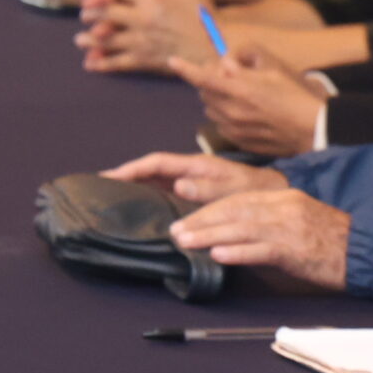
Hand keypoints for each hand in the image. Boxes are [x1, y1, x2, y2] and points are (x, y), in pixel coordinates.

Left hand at [78, 0, 204, 72]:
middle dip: (92, 11)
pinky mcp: (146, 60)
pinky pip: (119, 62)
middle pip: (107, 12)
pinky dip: (103, 64)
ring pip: (107, 39)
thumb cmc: (207, 17)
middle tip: (85, 14)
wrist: (217, 48)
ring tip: (80, 40)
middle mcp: (144, 18)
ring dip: (90, 39)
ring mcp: (142, 40)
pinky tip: (91, 64)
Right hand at [102, 150, 286, 202]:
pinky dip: (150, 196)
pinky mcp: (195, 192)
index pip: (156, 163)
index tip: (108, 176)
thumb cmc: (253, 189)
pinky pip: (167, 192)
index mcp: (196, 165)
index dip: (132, 168)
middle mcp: (190, 171)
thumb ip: (206, 188)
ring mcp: (192, 181)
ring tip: (112, 198)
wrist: (273, 192)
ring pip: (156, 181)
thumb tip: (178, 185)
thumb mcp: (231, 188)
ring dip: (136, 187)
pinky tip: (140, 209)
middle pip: (151, 170)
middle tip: (100, 188)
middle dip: (126, 176)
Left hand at [165, 190, 349, 286]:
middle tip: (177, 231)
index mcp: (286, 199)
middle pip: (235, 210)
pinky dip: (239, 252)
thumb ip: (269, 224)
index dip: (209, 209)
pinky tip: (219, 256)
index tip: (187, 220)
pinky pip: (262, 249)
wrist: (368, 251)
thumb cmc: (333, 242)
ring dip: (210, 235)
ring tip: (185, 242)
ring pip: (243, 227)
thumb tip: (234, 235)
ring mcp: (292, 228)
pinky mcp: (299, 249)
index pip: (239, 200)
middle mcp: (286, 208)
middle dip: (202, 220)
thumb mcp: (299, 223)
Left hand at [171, 46, 325, 156]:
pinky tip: (248, 115)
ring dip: (218, 100)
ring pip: (211, 109)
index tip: (172, 61)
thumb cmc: (296, 95)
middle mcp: (233, 110)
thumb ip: (243, 65)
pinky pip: (222, 125)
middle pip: (204, 92)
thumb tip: (224, 65)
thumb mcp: (273, 69)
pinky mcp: (239, 141)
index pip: (203, 77)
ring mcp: (235, 128)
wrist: (313, 128)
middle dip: (210, 82)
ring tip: (242, 98)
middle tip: (230, 78)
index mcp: (241, 89)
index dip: (185, 68)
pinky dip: (227, 117)